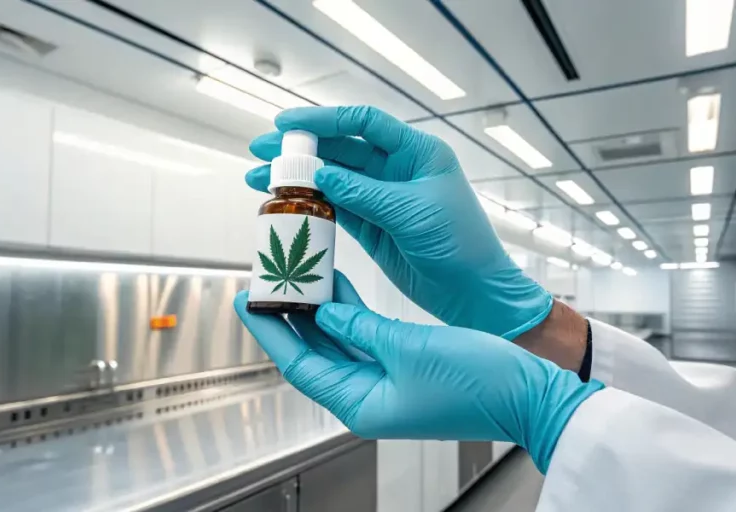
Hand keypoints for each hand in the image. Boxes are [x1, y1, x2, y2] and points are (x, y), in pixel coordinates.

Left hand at [233, 272, 603, 471]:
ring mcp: (387, 383)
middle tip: (268, 281)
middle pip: (313, 353)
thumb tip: (326, 313)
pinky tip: (337, 285)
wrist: (527, 394)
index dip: (270, 331)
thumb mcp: (408, 348)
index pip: (299, 365)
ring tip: (297, 275)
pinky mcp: (405, 366)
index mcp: (362, 405)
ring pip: (338, 342)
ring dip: (318, 310)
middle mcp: (369, 397)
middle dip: (289, 317)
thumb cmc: (477, 384)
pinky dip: (349, 312)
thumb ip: (361, 328)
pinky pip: (364, 337)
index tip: (248, 300)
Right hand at [246, 106, 552, 339]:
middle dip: (301, 150)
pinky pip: (336, 208)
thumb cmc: (460, 246)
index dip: (325, 119)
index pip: (365, 122)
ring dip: (298, 178)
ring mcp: (383, 198)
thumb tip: (321, 174)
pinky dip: (310, 205)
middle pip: (342, 148)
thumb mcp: (410, 213)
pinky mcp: (374, 227)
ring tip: (260, 180)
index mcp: (418, 152)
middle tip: (261, 152)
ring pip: (333, 179)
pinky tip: (284, 204)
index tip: (288, 124)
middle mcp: (399, 169)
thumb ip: (364, 192)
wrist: (475, 293)